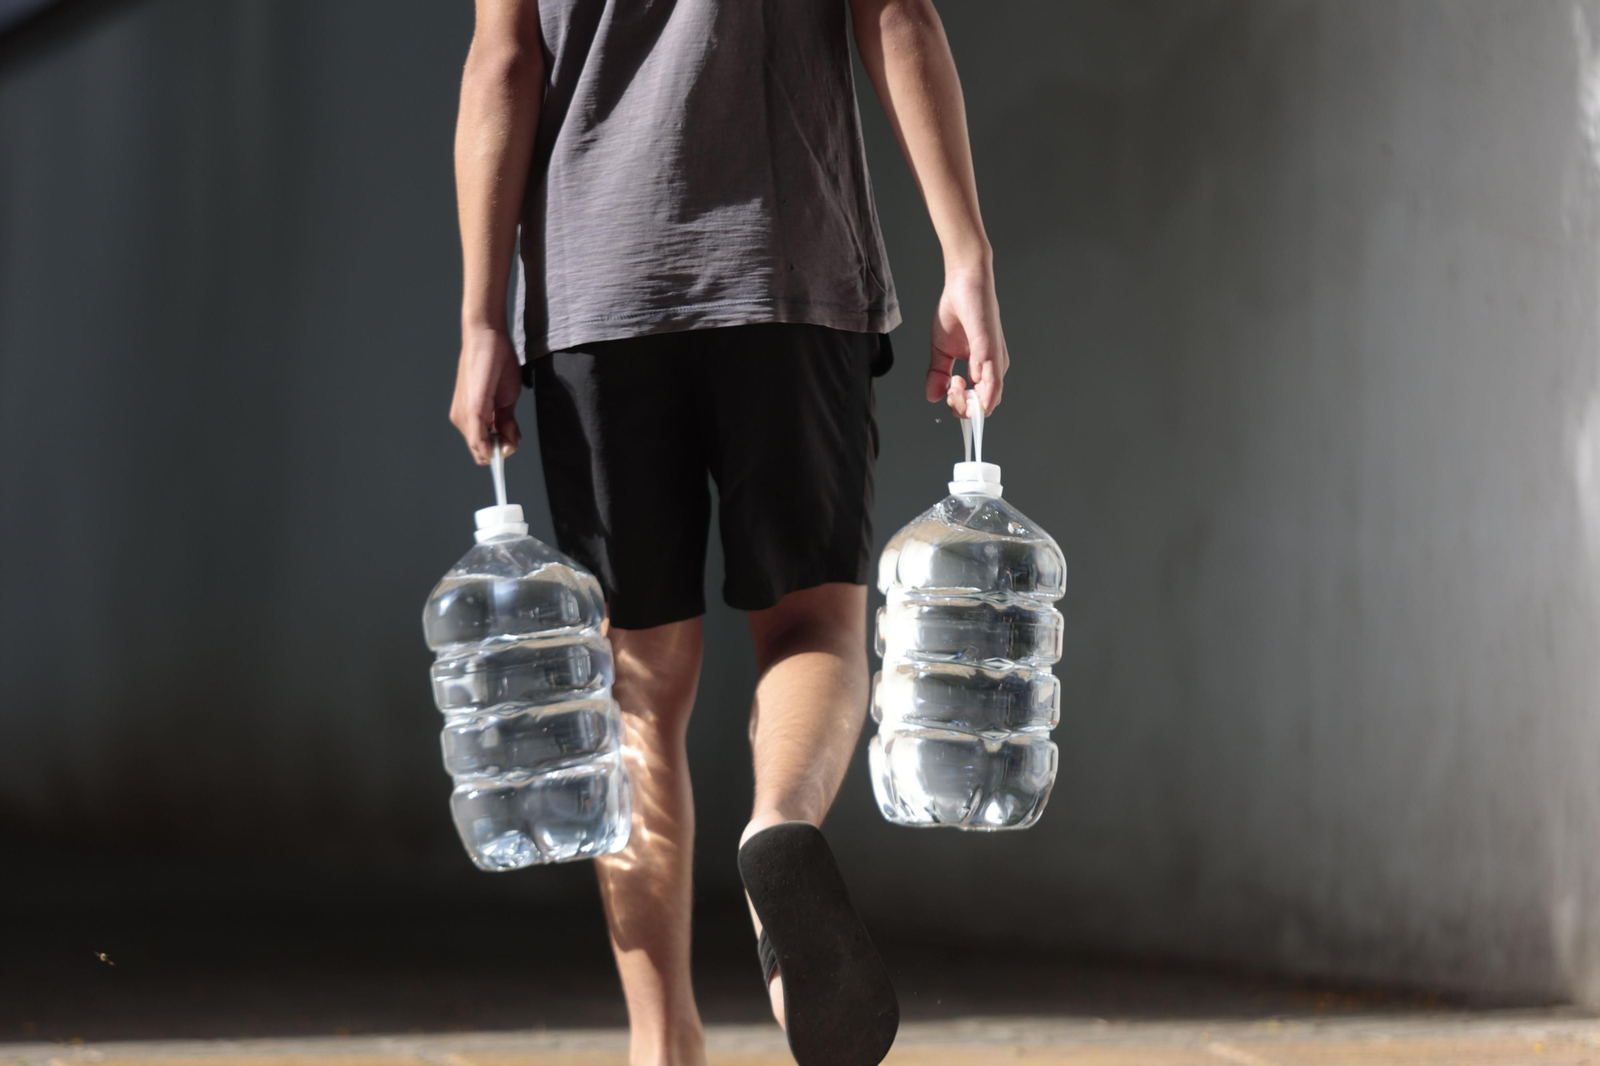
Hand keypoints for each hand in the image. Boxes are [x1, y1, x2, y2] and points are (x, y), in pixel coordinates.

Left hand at [450, 325, 522, 464]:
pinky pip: (478, 442)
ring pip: (482, 451)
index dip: (498, 452)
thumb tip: (508, 442)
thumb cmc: (498, 365)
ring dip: (502, 445)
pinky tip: (506, 433)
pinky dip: (492, 446)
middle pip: (482, 454)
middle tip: (514, 431)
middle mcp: (461, 419)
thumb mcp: (506, 401)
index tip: (512, 440)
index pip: (481, 449)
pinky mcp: (471, 410)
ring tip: (511, 424)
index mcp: (470, 417)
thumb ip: (505, 423)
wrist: (488, 338)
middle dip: (501, 451)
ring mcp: (464, 417)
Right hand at [926, 265, 1008, 417]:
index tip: (946, 391)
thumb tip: (933, 397)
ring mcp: (994, 361)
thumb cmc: (957, 311)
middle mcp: (992, 367)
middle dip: (962, 408)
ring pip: (989, 400)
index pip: (976, 401)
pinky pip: (993, 384)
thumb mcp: (941, 350)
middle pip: (984, 407)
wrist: (963, 283)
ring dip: (967, 404)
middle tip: (948, 389)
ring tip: (953, 386)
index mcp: (982, 368)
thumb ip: (938, 375)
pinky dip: (984, 398)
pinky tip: (972, 398)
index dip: (959, 406)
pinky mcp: (992, 352)